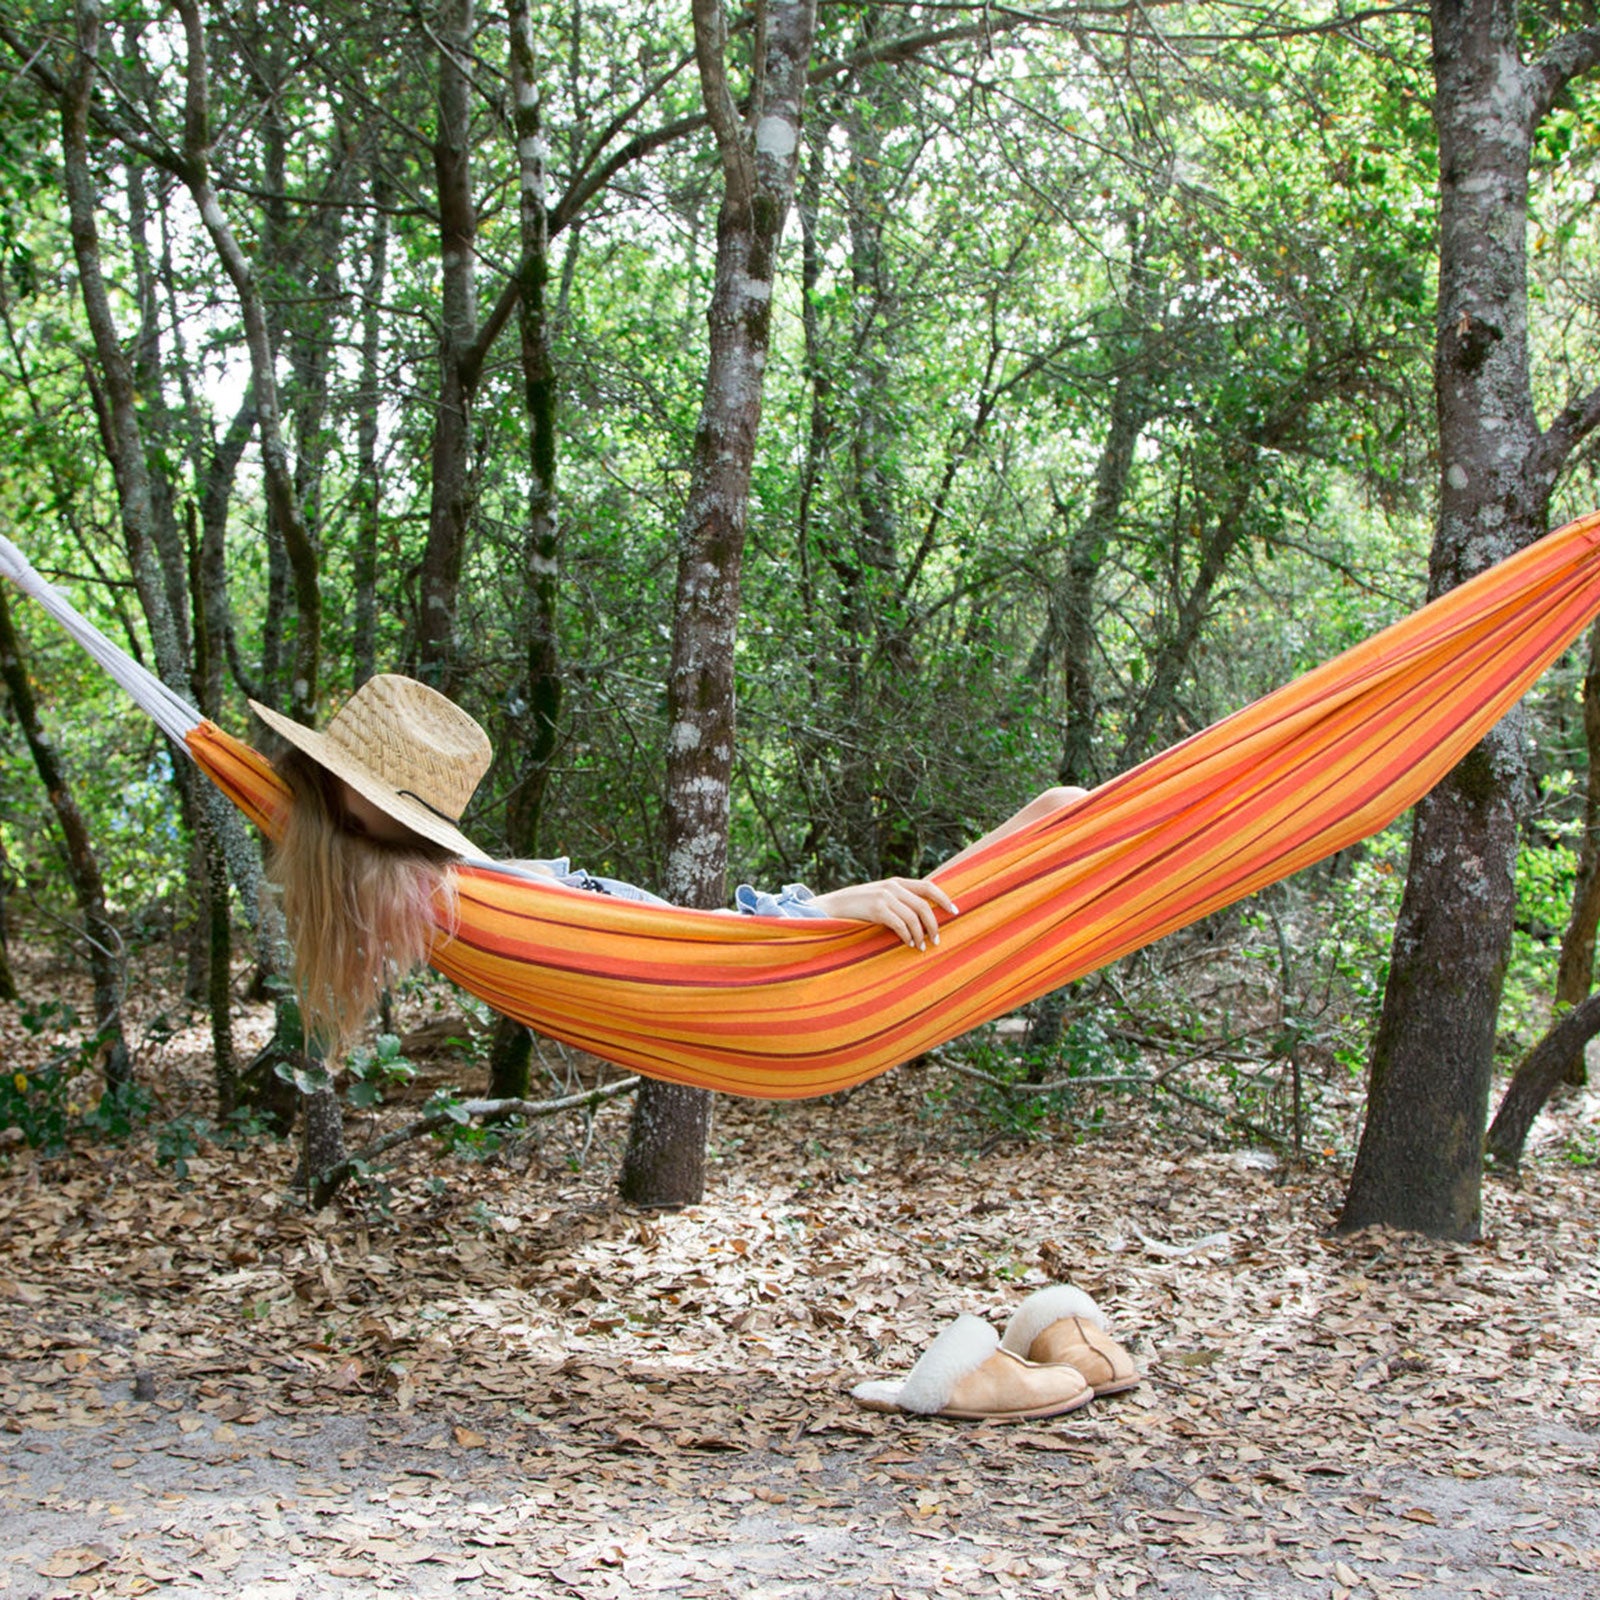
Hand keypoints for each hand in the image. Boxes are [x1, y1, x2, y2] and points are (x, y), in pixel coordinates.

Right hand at [809, 877, 957, 949]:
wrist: (830, 907)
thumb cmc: (859, 907)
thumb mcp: (881, 897)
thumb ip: (899, 900)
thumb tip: (923, 915)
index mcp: (897, 882)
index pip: (928, 887)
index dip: (944, 899)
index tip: (955, 912)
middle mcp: (893, 886)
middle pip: (924, 906)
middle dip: (934, 925)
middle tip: (937, 940)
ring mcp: (884, 897)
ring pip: (914, 918)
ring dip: (921, 935)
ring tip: (921, 947)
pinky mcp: (876, 909)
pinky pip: (900, 925)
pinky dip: (908, 937)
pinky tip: (909, 944)